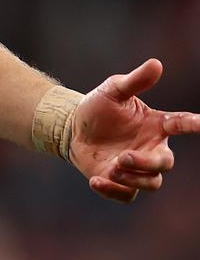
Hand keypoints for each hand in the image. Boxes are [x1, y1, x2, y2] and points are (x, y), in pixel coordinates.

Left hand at [69, 59, 199, 202]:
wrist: (72, 129)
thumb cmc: (98, 108)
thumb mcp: (113, 91)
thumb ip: (135, 81)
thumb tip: (156, 63)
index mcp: (156, 125)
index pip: (182, 123)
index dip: (196, 124)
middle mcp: (151, 149)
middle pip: (165, 164)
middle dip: (147, 163)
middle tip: (123, 156)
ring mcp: (136, 168)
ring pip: (151, 183)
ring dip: (133, 179)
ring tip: (112, 167)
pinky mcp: (119, 182)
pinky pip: (126, 196)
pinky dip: (113, 191)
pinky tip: (96, 181)